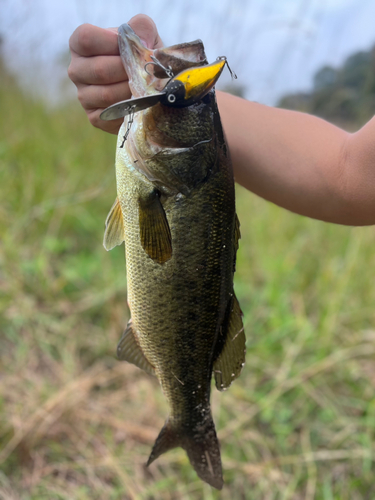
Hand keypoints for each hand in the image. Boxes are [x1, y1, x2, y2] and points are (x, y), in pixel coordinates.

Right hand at [68, 14, 162, 134]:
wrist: (145, 85)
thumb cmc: (139, 56)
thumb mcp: (143, 36)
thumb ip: (142, 27)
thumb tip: (141, 43)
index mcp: (80, 45)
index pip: (86, 38)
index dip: (111, 43)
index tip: (130, 48)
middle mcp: (76, 70)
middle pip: (100, 70)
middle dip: (128, 71)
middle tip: (144, 72)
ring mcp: (83, 95)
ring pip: (107, 94)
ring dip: (131, 91)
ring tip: (143, 88)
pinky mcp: (94, 117)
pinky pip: (111, 115)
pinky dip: (129, 109)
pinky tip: (138, 104)